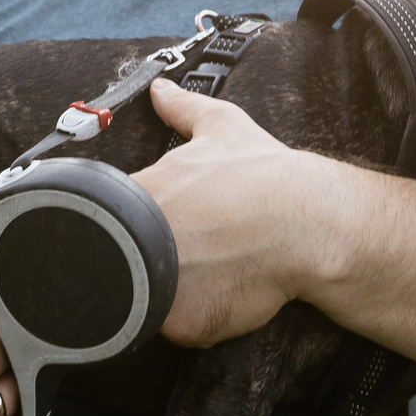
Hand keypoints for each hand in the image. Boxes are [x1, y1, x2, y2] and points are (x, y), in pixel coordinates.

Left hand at [134, 79, 315, 347]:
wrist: (309, 224)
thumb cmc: (265, 175)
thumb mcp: (223, 127)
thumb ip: (183, 107)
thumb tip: (159, 88)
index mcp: (138, 195)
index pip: (105, 215)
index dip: (126, 220)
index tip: (152, 221)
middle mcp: (138, 243)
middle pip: (116, 258)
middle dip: (140, 254)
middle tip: (186, 247)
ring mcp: (158, 288)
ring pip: (141, 298)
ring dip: (161, 288)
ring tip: (201, 272)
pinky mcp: (184, 323)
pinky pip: (174, 328)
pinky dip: (190, 318)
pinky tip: (216, 295)